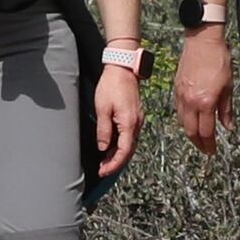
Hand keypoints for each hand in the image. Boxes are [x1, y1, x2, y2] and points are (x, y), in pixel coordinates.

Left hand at [89, 58, 144, 174]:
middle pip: (128, 151)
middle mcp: (137, 124)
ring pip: (129, 144)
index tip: (102, 171)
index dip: (113, 164)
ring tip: (104, 161)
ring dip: (118, 155)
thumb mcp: (102, 108)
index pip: (123, 152)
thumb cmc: (111, 85)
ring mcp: (137, 120)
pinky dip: (121, 145)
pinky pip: (129, 136)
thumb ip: (103, 130)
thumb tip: (103, 148)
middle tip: (102, 170)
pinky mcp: (134, 115)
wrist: (122, 68)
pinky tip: (111, 146)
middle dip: (116, 163)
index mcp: (129, 124)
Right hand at [174, 25, 234, 148]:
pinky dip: (184, 120)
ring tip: (199, 137)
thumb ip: (226, 109)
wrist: (202, 41)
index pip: (206, 131)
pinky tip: (191, 120)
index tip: (213, 150)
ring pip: (182, 122)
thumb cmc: (218, 59)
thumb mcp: (228, 86)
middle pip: (191, 131)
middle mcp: (190, 101)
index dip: (209, 144)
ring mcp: (181, 95)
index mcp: (205, 102)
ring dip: (190, 133)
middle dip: (199, 143)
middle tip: (206, 149)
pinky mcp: (176, 88)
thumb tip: (228, 126)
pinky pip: (178, 110)